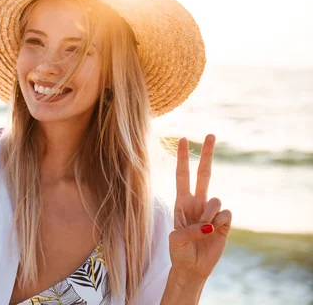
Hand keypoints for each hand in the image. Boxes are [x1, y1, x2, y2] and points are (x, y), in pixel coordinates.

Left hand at [169, 134, 231, 279]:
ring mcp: (211, 211)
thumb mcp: (175, 239)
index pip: (182, 174)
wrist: (192, 267)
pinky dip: (219, 222)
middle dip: (207, 153)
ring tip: (203, 229)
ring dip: (208, 214)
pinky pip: (226, 213)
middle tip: (211, 134)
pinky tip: (215, 231)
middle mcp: (197, 202)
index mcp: (181, 202)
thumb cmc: (179, 251)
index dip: (183, 157)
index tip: (183, 139)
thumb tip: (209, 224)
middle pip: (204, 173)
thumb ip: (189, 229)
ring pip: (215, 199)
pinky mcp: (224, 222)